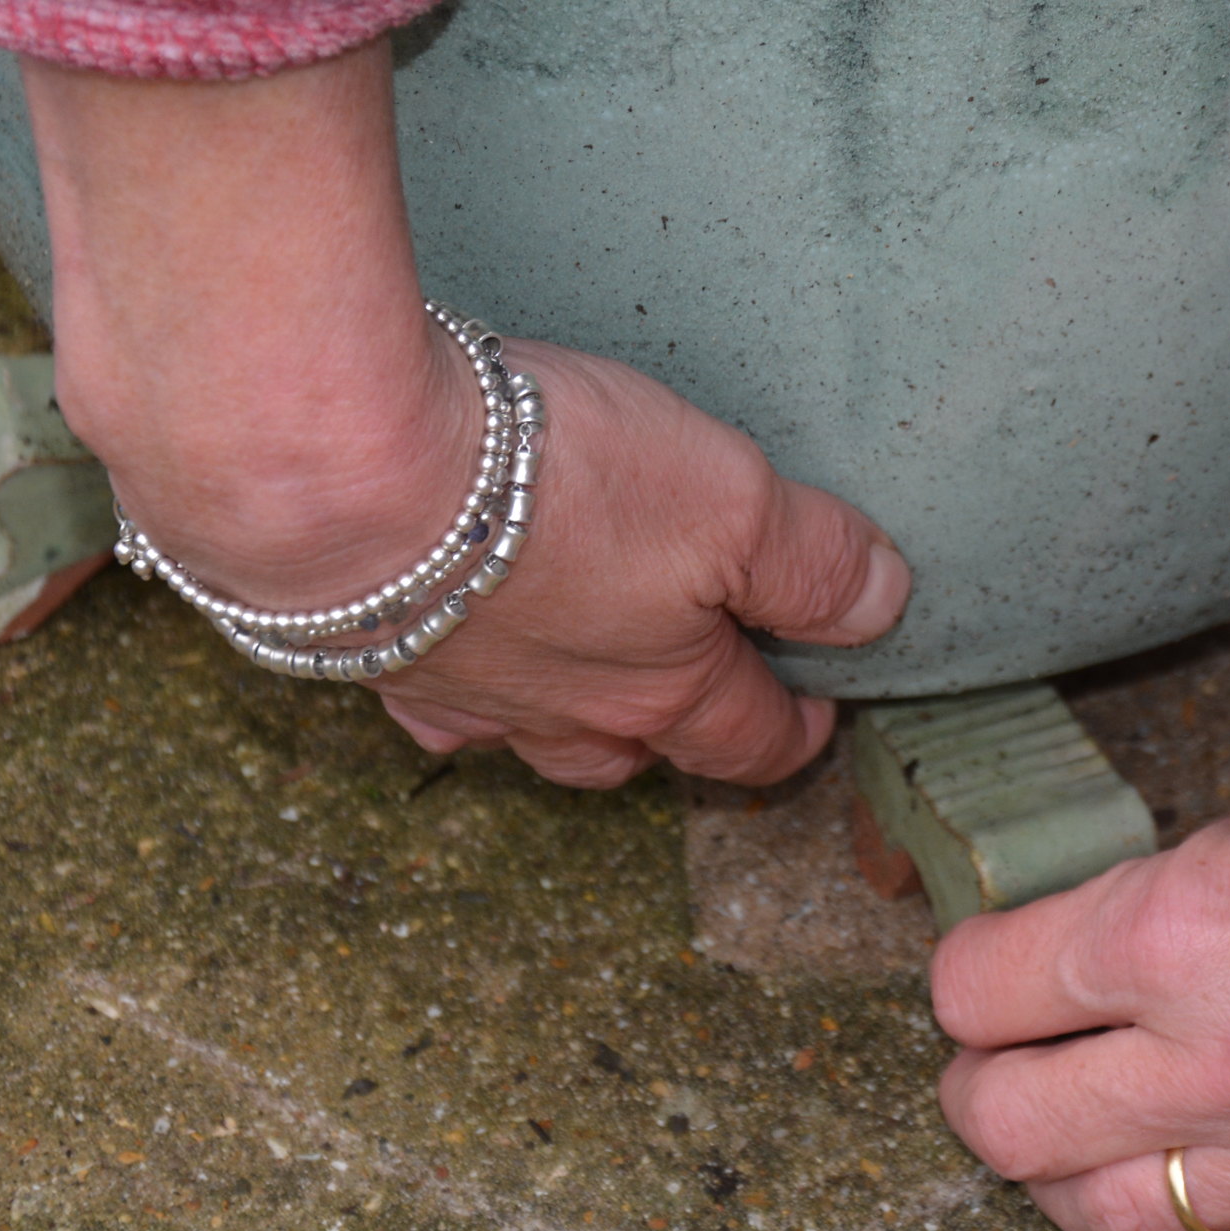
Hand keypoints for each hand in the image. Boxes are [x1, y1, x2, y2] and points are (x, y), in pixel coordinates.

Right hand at [20, 41, 906, 787]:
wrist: (346, 481)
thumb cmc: (553, 491)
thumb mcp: (730, 504)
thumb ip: (812, 561)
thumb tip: (884, 608)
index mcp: (660, 689)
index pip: (748, 737)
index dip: (795, 729)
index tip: (820, 712)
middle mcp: (555, 709)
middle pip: (634, 749)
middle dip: (682, 730)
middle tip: (707, 690)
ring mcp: (453, 684)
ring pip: (527, 727)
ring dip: (566, 708)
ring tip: (584, 665)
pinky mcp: (362, 639)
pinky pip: (426, 678)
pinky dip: (453, 665)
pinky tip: (446, 627)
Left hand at [931, 606, 1229, 1230]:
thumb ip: (1200, 898)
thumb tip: (1136, 953)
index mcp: (1189, 924)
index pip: (987, 990)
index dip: (970, 977)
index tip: (984, 973)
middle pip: (1018, 1129)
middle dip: (987, 1091)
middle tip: (1001, 1066)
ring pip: (1120, 1226)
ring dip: (1081, 1179)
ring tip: (1092, 1142)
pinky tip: (1229, 1195)